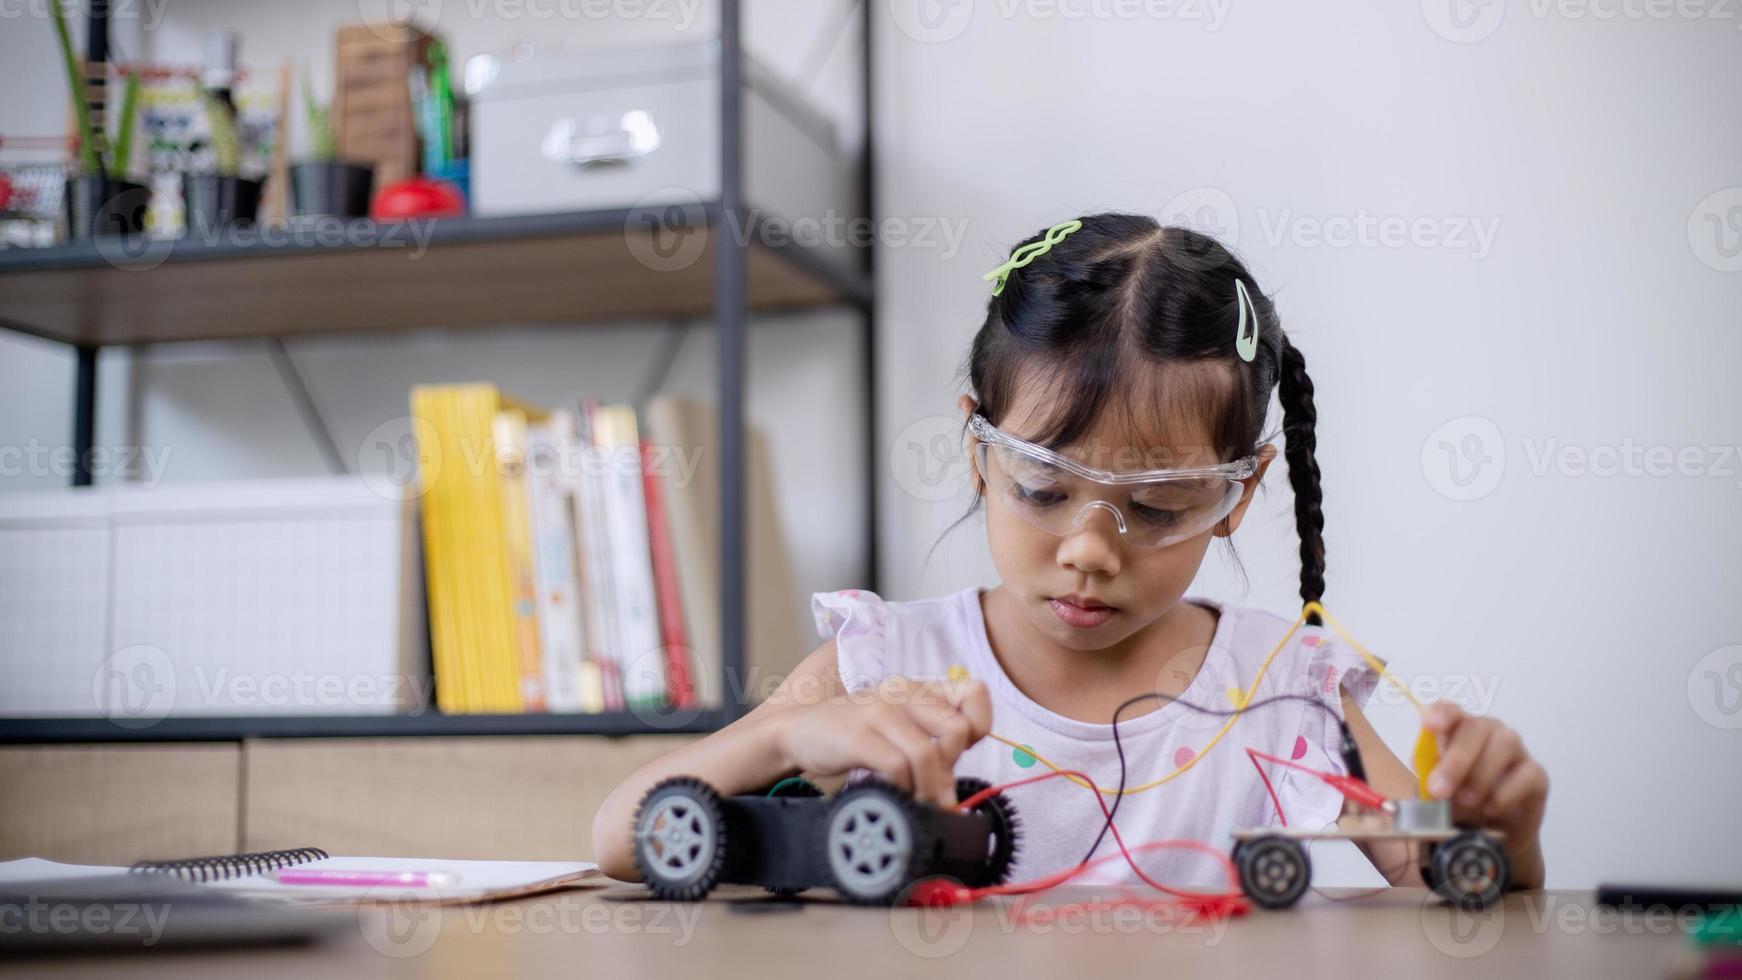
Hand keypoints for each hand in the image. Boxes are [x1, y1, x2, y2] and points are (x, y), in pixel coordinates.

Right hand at [768, 676, 991, 807]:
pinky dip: (903, 789)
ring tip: (921, 802)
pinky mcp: (857, 735)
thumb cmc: (855, 734)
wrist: (798, 730)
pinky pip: (897, 767)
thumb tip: (954, 787)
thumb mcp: (898, 725)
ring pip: (928, 754)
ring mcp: (878, 711)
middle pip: (956, 730)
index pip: (975, 693)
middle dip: (951, 768)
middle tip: (937, 788)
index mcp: (918, 688)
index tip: (958, 753)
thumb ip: (930, 741)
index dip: (978, 727)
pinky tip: (895, 795)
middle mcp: (902, 692)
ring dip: (929, 789)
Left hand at [1423, 702, 1548, 886]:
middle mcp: (1489, 732)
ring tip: (1468, 802)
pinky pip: (1526, 774)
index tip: (1431, 724)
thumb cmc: (1458, 803)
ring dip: (1481, 775)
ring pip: (1505, 743)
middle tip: (1440, 791)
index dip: (1442, 713)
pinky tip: (1491, 808)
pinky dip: (1506, 793)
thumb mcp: (1434, 791)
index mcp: (1458, 730)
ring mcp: (1516, 751)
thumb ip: (1427, 776)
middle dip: (1456, 760)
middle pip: (1476, 727)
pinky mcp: (1537, 775)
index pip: (1451, 710)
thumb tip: (1421, 769)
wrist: (1491, 834)